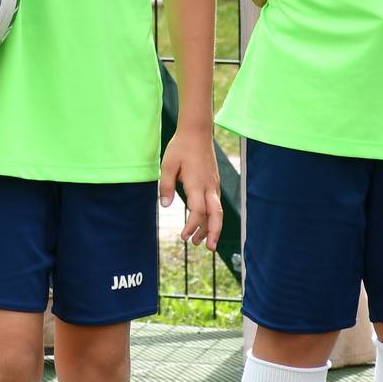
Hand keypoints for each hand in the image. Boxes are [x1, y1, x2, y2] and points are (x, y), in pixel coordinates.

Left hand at [160, 125, 222, 249]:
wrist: (197, 133)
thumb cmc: (180, 148)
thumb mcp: (168, 165)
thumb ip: (166, 185)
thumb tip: (165, 205)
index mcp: (197, 184)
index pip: (198, 211)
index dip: (193, 226)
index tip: (184, 237)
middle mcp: (209, 187)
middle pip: (216, 215)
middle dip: (214, 233)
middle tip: (208, 249)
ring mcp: (214, 185)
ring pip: (217, 211)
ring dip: (212, 227)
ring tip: (202, 242)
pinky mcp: (214, 183)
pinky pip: (216, 204)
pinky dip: (212, 217)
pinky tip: (205, 224)